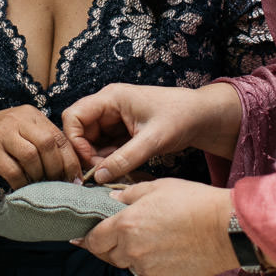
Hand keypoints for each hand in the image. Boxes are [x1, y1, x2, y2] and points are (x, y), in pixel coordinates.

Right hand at [0, 106, 80, 190]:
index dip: (70, 160)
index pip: (59, 136)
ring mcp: (2, 134)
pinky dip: (21, 183)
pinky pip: (13, 171)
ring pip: (33, 157)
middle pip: (48, 144)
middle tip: (59, 186)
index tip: (76, 178)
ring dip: (40, 177)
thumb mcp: (18, 132)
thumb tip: (69, 169)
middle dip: (58, 169)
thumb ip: (40, 143)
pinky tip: (22, 189)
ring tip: (40, 187)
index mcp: (30, 114)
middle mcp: (17, 119)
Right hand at [62, 82, 239, 182]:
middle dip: (86, 153)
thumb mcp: (153, 140)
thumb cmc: (180, 118)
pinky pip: (105, 147)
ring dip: (97, 159)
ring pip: (91, 141)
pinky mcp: (122, 131)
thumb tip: (98, 177)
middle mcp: (108, 106)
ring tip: (112, 173)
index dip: (75, 140)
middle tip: (100, 173)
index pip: (74, 116)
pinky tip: (119, 171)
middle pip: (80, 130)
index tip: (89, 161)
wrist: (201, 117)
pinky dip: (108, 160)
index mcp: (111, 98)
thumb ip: (125, 158)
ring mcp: (114, 119)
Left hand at [73, 177, 239, 275]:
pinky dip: (154, 264)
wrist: (226, 229)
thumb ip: (129, 195)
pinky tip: (170, 250)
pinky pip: (150, 273)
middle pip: (109, 255)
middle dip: (109, 246)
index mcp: (126, 225)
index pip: (94, 239)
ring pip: (130, 265)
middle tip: (119, 235)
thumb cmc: (194, 202)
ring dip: (133, 255)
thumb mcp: (157, 187)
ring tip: (154, 238)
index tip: (78, 238)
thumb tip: (111, 200)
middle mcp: (132, 251)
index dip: (85, 238)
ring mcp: (148, 269)